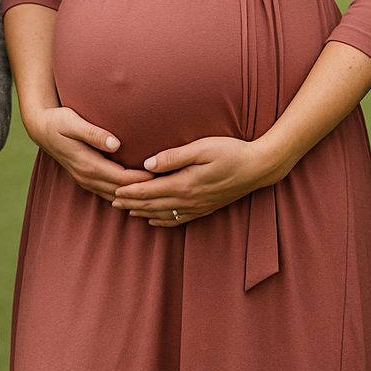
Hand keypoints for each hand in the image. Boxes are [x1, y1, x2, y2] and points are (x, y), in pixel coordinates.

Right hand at [24, 104, 152, 202]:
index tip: (162, 176)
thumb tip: (116, 144)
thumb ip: (94, 133)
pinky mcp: (86, 178)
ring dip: (134, 196)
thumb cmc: (59, 121)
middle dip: (142, 191)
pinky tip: (137, 193)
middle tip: (167, 187)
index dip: (142, 180)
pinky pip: (108, 192)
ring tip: (157, 193)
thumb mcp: (73, 123)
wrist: (41, 129)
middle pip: (121, 191)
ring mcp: (86, 180)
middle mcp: (87, 177)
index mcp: (88, 164)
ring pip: (114, 195)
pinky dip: (123, 194)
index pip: (121, 178)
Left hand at [111, 136, 278, 226]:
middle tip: (112, 201)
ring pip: (163, 215)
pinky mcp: (206, 209)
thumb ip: (173, 157)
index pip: (150, 191)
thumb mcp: (202, 148)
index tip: (114, 189)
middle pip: (153, 205)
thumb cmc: (231, 152)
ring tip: (127, 210)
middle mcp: (189, 200)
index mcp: (184, 184)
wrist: (258, 168)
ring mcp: (198, 207)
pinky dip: (163, 222)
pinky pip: (179, 220)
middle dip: (131, 203)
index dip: (130, 191)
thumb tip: (147, 165)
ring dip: (144, 213)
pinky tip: (154, 220)